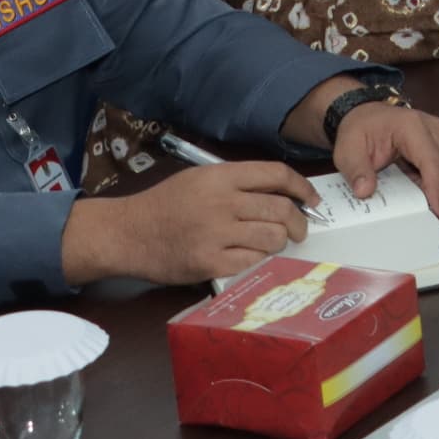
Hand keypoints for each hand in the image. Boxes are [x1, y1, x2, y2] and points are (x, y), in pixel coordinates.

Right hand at [61, 159, 312, 286]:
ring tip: (273, 244)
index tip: (311, 200)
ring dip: (280, 243)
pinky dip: (260, 261)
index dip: (301, 187)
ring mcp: (215, 234)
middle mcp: (221, 202)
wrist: (127, 233)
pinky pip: (252, 263)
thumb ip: (238, 183)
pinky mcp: (209, 263)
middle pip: (281, 209)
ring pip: (272, 238)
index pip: (276, 174)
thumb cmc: (165, 205)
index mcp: (220, 177)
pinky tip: (254, 259)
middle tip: (300, 230)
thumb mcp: (199, 178)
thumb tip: (283, 193)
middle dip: (300, 222)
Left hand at [330, 101, 438, 213]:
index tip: (438, 211)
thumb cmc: (360, 129)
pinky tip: (418, 180)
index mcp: (411, 126)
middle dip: (436, 191)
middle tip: (413, 208)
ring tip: (411, 189)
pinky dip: (437, 179)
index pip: (431, 160)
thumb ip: (356, 171)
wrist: (366, 115)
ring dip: (436, 185)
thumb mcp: (348, 150)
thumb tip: (365, 192)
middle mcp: (433, 127)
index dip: (436, 187)